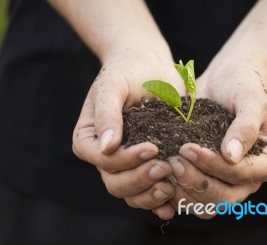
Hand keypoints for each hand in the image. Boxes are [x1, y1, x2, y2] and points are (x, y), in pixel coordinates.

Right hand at [72, 47, 184, 219]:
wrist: (150, 67)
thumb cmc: (127, 71)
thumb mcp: (113, 86)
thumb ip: (107, 113)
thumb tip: (106, 148)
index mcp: (90, 139)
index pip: (102, 160)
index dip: (125, 160)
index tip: (152, 148)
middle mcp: (106, 156)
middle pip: (116, 183)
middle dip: (140, 180)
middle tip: (165, 168)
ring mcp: (127, 164)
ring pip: (132, 194)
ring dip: (150, 194)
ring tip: (172, 187)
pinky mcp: (147, 164)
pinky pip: (149, 190)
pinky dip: (161, 199)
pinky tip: (176, 200)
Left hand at [162, 58, 266, 218]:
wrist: (226, 78)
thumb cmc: (244, 85)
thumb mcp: (250, 99)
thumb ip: (245, 126)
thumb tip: (231, 156)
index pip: (241, 174)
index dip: (213, 165)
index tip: (188, 148)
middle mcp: (250, 178)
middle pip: (224, 198)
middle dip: (196, 182)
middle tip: (173, 162)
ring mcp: (228, 181)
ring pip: (206, 205)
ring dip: (184, 191)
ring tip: (165, 166)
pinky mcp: (208, 177)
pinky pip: (192, 197)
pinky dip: (176, 191)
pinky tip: (160, 173)